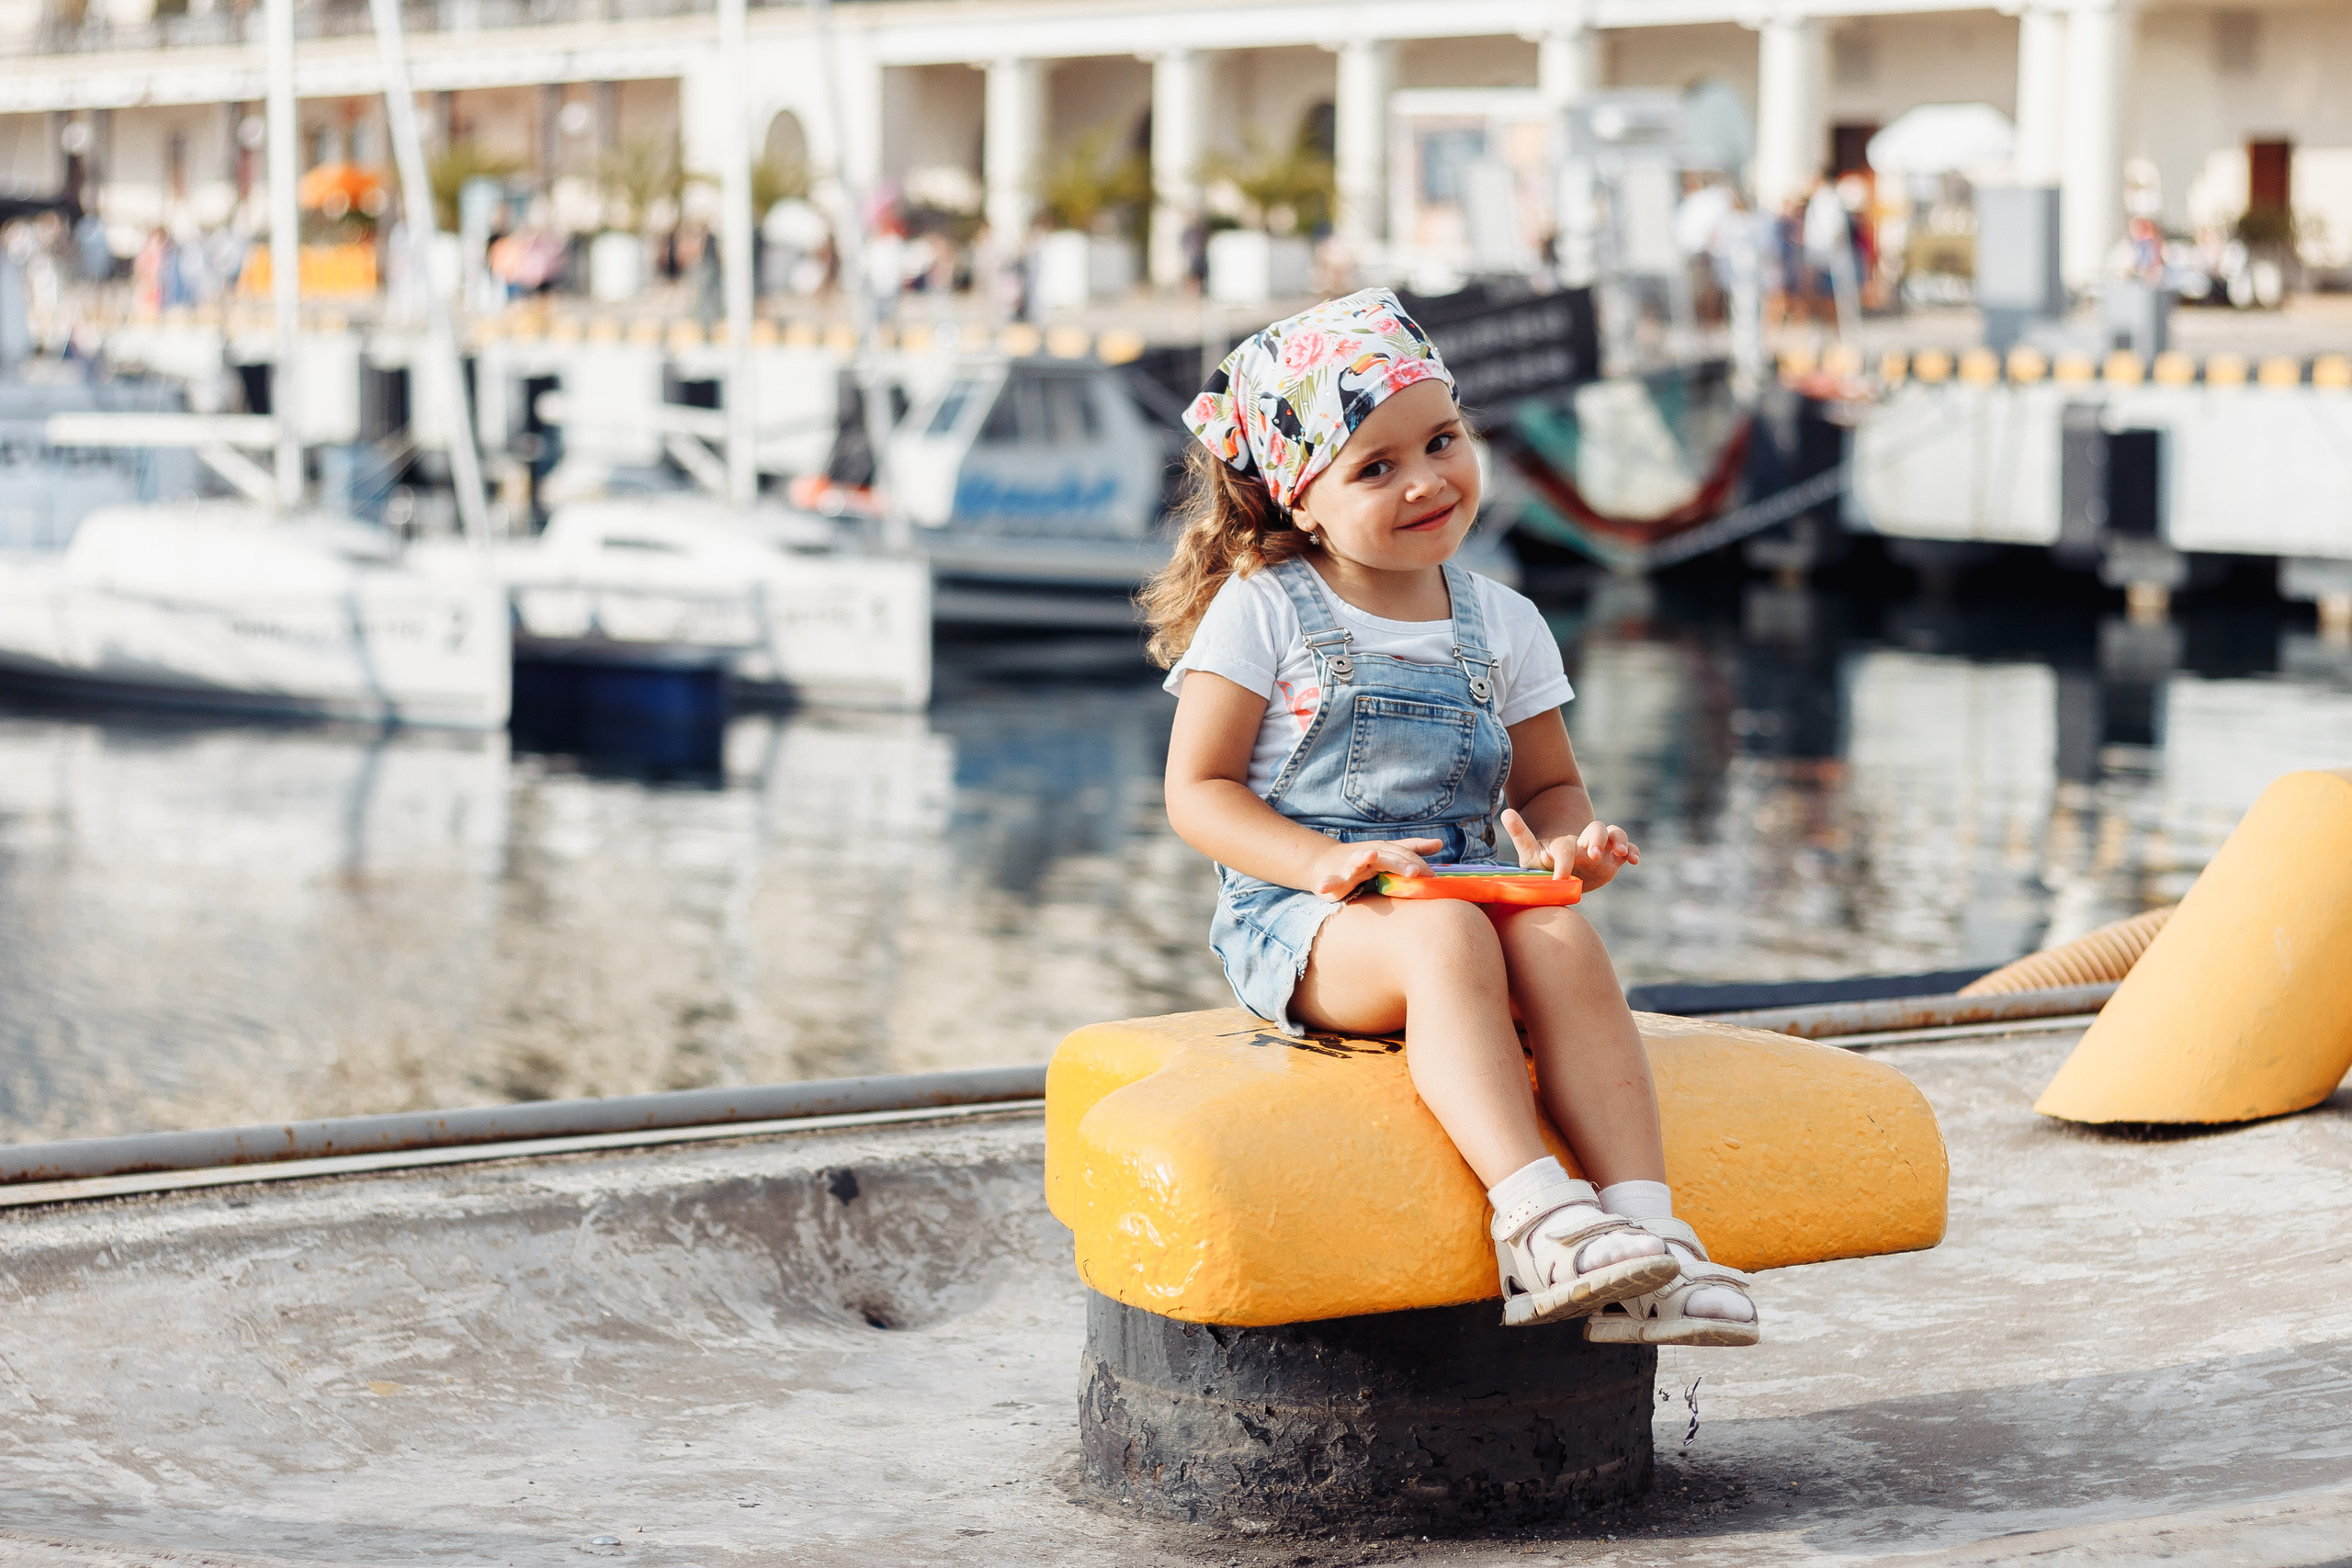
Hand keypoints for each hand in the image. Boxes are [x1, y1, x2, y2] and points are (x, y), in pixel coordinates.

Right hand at [1312, 837, 1443, 900]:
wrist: (1325, 863)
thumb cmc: (1363, 861)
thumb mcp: (1389, 853)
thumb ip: (1412, 849)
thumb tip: (1440, 842)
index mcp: (1383, 851)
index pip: (1404, 856)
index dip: (1419, 865)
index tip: (1434, 878)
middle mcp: (1368, 855)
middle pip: (1386, 857)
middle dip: (1399, 863)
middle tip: (1415, 872)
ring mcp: (1350, 866)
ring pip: (1357, 860)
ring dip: (1364, 857)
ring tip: (1370, 855)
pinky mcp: (1335, 879)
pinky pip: (1330, 882)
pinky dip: (1326, 883)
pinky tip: (1322, 887)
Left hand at [1501, 809, 1639, 891]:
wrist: (1558, 875)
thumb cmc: (1542, 865)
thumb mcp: (1529, 853)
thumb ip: (1520, 835)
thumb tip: (1506, 812)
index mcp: (1563, 845)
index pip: (1565, 848)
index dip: (1563, 861)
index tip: (1560, 879)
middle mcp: (1583, 843)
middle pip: (1595, 829)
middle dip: (1597, 840)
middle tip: (1592, 856)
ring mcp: (1601, 850)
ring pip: (1615, 834)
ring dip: (1620, 840)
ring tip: (1622, 853)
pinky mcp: (1613, 859)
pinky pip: (1628, 850)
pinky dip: (1634, 851)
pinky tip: (1635, 861)